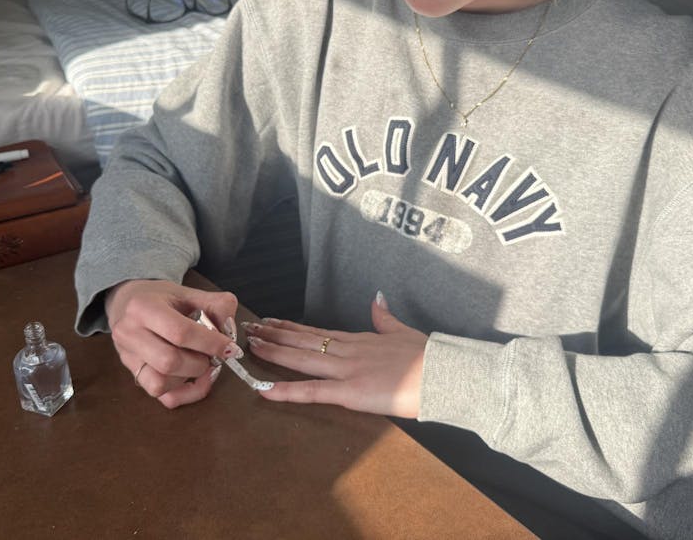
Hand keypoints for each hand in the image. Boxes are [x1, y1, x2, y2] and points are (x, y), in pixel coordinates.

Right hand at [105, 278, 240, 408]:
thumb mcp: (188, 292)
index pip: (180, 332)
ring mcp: (128, 358)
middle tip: (212, 355)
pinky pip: (162, 396)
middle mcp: (129, 334)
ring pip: (161, 383)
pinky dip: (185, 392)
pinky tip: (194, 378)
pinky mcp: (134, 375)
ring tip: (199, 362)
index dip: (210, 343)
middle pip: (169, 362)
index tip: (230, 347)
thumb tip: (229, 331)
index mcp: (142, 307)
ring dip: (190, 377)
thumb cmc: (161, 299)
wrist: (127, 304)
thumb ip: (215, 305)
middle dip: (200, 363)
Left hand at [244, 293, 427, 417]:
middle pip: (303, 341)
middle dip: (274, 335)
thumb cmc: (429, 357)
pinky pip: (312, 392)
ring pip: (302, 359)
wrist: (444, 373)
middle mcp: (347, 351)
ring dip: (274, 352)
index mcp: (359, 340)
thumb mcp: (403, 332)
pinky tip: (265, 390)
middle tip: (248, 329)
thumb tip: (377, 299)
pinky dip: (287, 391)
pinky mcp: (350, 392)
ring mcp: (346, 370)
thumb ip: (385, 318)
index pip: (317, 332)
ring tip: (251, 346)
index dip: (292, 327)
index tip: (271, 321)